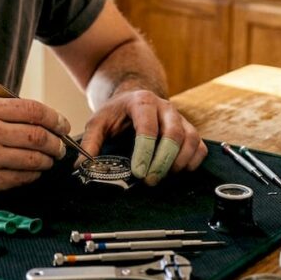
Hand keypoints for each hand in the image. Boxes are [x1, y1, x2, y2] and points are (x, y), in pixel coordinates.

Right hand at [0, 97, 69, 200]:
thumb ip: (6, 111)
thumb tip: (46, 119)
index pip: (32, 110)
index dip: (55, 118)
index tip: (62, 125)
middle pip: (38, 136)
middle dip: (56, 143)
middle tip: (60, 147)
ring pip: (34, 159)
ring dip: (47, 161)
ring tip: (47, 160)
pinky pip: (22, 178)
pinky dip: (33, 175)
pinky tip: (32, 171)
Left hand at [78, 90, 206, 185]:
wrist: (134, 100)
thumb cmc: (116, 114)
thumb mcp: (99, 122)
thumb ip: (90, 142)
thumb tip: (80, 167)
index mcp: (142, 102)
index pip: (147, 126)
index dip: (144, 151)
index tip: (137, 171)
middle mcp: (165, 108)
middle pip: (174, 133)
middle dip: (163, 160)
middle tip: (150, 180)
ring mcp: (180, 118)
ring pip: (190, 139)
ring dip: (179, 162)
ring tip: (164, 177)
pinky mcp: (189, 130)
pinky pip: (200, 146)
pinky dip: (193, 161)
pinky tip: (178, 171)